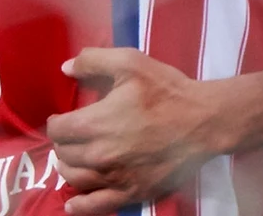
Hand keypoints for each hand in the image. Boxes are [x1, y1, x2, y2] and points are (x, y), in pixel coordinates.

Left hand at [47, 48, 224, 214]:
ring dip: (68, 167)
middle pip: (63, 154)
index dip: (58, 122)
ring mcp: (113, 177)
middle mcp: (97, 155)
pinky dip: (80, 205)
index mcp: (93, 124)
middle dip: (65, 143)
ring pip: (75, 178)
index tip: (65, 118)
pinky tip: (73, 202)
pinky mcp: (131, 191)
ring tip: (75, 158)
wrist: (205, 121)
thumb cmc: (168, 92)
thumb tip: (65, 68)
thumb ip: (94, 61)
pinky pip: (95, 205)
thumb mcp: (132, 63)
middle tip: (76, 135)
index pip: (57, 130)